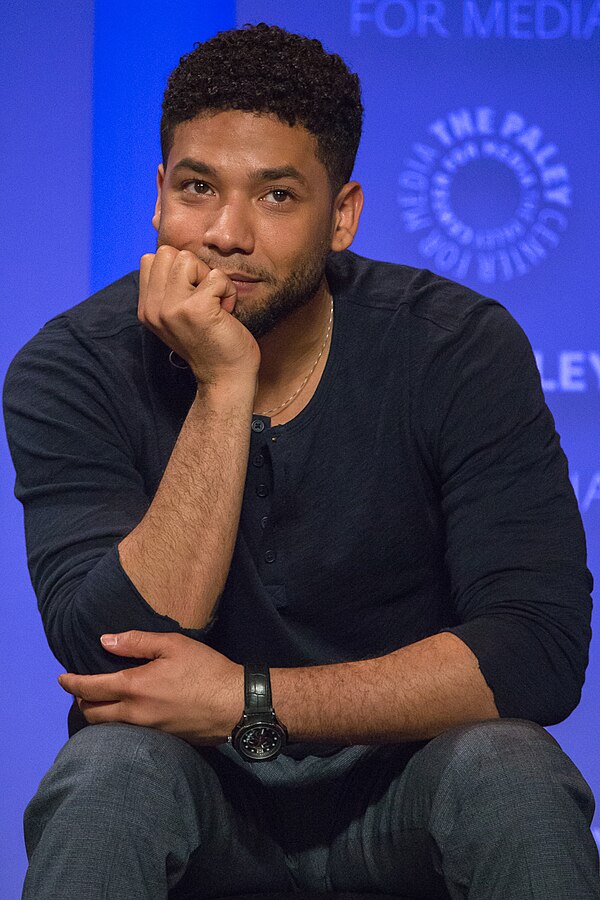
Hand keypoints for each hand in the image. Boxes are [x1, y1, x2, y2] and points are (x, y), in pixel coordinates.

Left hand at [58, 631, 243, 745]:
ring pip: (109, 727)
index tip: (61, 678)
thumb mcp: (173, 645)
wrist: (234, 704)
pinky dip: (118, 723)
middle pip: (93, 714)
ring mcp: (147, 731)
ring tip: (100, 701)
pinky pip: (129, 733)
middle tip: (79, 690)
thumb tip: (105, 641)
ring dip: (98, 714)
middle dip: (81, 701)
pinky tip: (127, 713)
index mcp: (135, 688)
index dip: (72, 682)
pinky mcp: (161, 741)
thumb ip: (136, 642)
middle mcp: (135, 714)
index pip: (91, 688)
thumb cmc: (206, 670)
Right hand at [139, 246, 260, 383]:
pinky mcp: (195, 309)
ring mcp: (171, 309)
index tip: (192, 296)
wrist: (226, 376)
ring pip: (188, 258)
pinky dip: (228, 291)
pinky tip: (226, 313)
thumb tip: (170, 248)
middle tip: (205, 299)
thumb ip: (169, 287)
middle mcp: (153, 308)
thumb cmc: (211, 342)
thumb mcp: (179, 314)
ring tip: (214, 304)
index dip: (178, 270)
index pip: (151, 258)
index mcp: (146, 308)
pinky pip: (217, 276)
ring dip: (210, 278)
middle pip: (168, 252)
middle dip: (193, 269)